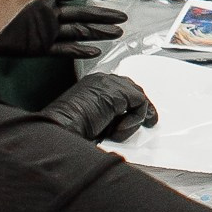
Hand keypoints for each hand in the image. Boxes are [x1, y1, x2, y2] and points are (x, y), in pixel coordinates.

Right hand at [42, 70, 157, 143]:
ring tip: (120, 132)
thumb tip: (125, 121)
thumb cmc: (69, 128)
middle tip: (150, 120)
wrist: (60, 128)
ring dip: (135, 117)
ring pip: (137, 96)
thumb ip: (108, 115)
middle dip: (141, 105)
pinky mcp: (117, 92)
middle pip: (132, 87)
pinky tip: (119, 130)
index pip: (120, 86)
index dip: (132, 102)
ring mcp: (110, 83)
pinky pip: (139, 103)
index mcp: (92, 83)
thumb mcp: (93, 119)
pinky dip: (135, 119)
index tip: (140, 115)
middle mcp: (102, 79)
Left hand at [52, 0, 124, 56]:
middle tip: (122, 17)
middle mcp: (48, 12)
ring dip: (98, 33)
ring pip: (77, 31)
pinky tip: (95, 52)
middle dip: (103, 15)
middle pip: (82, 13)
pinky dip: (79, 51)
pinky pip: (63, 50)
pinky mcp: (41, 46)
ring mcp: (46, 30)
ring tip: (116, 33)